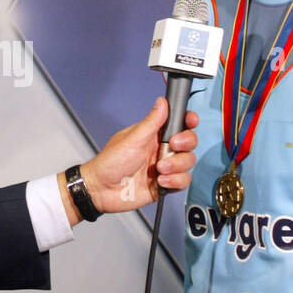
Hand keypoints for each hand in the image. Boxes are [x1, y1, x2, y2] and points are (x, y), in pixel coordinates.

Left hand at [60, 97, 198, 224]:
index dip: (188, 120)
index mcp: (154, 135)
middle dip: (186, 143)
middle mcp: (162, 149)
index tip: (190, 121)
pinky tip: (160, 181)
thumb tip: (162, 102)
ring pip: (188, 162)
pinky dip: (175, 181)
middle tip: (172, 145)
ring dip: (177, 165)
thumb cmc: (110, 162)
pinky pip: (183, 181)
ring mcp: (165, 166)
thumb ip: (151, 122)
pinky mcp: (166, 184)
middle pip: (189, 142)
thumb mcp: (132, 139)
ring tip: (159, 169)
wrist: (102, 190)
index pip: (178, 123)